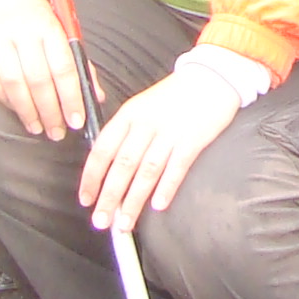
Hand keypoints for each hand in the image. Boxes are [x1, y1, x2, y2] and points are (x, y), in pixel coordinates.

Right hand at [0, 0, 86, 140]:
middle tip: (57, 132)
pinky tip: (16, 111)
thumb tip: (95, 96)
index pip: (63, 67)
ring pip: (13, 82)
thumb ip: (78, 62)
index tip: (76, 120)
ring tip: (38, 127)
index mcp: (49, 26)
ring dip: (27, 110)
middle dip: (50, 111)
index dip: (70, 97)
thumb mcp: (61, 28)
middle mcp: (23, 31)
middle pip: (38, 79)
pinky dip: (4, 99)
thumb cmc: (36, 14)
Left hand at [77, 66, 243, 229]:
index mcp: (129, 114)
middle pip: (123, 165)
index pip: (103, 149)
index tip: (86, 198)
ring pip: (146, 172)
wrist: (211, 76)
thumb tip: (108, 167)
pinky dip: (166, 188)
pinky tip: (158, 205)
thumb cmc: (175, 95)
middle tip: (101, 221)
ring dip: (134, 201)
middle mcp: (146, 123)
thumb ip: (125, 133)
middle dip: (109, 197)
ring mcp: (170, 132)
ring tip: (125, 222)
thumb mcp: (142, 105)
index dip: (92, 177)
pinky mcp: (193, 140)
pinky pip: (176, 168)